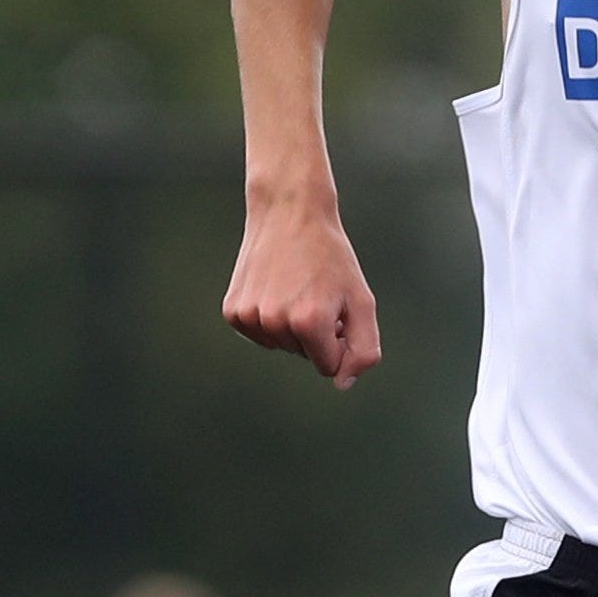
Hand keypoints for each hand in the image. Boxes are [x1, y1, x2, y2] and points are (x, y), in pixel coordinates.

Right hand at [222, 193, 382, 390]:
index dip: (337, 342)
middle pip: (303, 356)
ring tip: (295, 288)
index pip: (328, 366)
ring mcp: (250, 317)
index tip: (336, 310)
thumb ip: (364, 349)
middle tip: (314, 292)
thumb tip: (342, 384)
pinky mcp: (233, 311)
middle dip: (315, 332)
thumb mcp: (361, 301)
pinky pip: (259, 335)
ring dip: (291, 326)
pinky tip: (274, 289)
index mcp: (310, 322)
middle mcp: (276, 322)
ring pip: (280, 346)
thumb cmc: (330, 256)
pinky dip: (270, 320)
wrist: (289, 212)